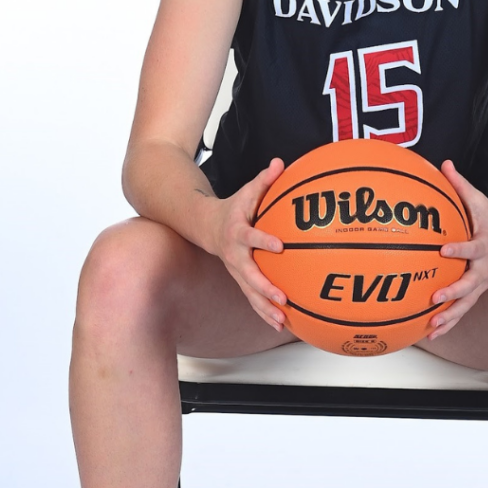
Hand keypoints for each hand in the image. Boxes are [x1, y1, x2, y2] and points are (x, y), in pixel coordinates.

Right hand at [206, 158, 288, 331]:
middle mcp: (235, 255)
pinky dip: (264, 312)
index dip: (263, 240)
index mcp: (238, 232)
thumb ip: (264, 180)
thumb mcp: (247, 192)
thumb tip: (280, 162)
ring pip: (250, 293)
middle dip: (264, 287)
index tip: (279, 245)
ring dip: (264, 307)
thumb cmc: (234, 208)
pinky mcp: (239, 280)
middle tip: (282, 297)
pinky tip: (280, 324)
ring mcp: (236, 270)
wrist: (206, 227)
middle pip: (248, 274)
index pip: (251, 236)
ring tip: (281, 320)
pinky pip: (252, 299)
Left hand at [427, 160, 487, 339]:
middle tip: (435, 297)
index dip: (458, 249)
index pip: (470, 247)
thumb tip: (443, 163)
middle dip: (453, 292)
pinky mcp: (477, 293)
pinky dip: (449, 322)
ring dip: (450, 315)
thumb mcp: (478, 200)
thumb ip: (460, 185)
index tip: (443, 250)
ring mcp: (481, 283)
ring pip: (466, 304)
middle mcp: (484, 268)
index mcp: (484, 245)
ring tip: (432, 325)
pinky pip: (463, 310)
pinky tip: (431, 332)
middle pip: (470, 284)